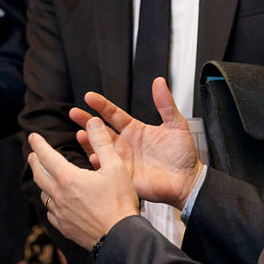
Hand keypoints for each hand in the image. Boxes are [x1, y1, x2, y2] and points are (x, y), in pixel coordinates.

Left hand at [29, 122, 139, 249]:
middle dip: (35, 162)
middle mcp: (59, 196)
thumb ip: (102, 143)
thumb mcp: (116, 167)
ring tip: (44, 176)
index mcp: (69, 178)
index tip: (32, 137)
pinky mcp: (64, 227)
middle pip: (39, 175)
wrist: (120, 238)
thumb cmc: (120, 202)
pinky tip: (55, 202)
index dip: (38, 144)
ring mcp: (60, 213)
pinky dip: (50, 202)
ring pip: (44, 194)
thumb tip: (93, 122)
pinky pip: (50, 212)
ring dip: (42, 182)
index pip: (46, 156)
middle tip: (33, 155)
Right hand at [74, 78, 201, 207]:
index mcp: (135, 129)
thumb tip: (159, 82)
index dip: (102, 105)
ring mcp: (123, 160)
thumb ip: (165, 104)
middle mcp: (125, 144)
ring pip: (101, 148)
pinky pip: (107, 168)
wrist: (188, 181)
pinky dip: (98, 163)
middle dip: (87, 121)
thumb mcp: (176, 124)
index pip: (113, 114)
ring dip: (89, 141)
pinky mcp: (124, 175)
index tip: (89, 97)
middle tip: (74, 112)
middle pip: (101, 130)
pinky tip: (93, 156)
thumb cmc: (183, 154)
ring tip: (81, 133)